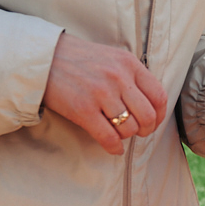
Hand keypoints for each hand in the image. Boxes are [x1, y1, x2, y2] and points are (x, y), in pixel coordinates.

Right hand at [42, 31, 168, 154]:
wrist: (44, 58)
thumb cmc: (79, 59)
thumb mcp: (112, 57)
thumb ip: (131, 75)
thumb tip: (149, 103)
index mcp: (129, 63)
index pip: (159, 96)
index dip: (160, 115)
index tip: (154, 122)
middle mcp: (118, 78)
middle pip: (148, 116)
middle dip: (146, 130)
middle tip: (138, 132)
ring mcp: (101, 94)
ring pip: (129, 129)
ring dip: (126, 137)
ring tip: (119, 133)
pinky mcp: (83, 110)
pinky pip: (109, 138)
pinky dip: (114, 148)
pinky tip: (114, 148)